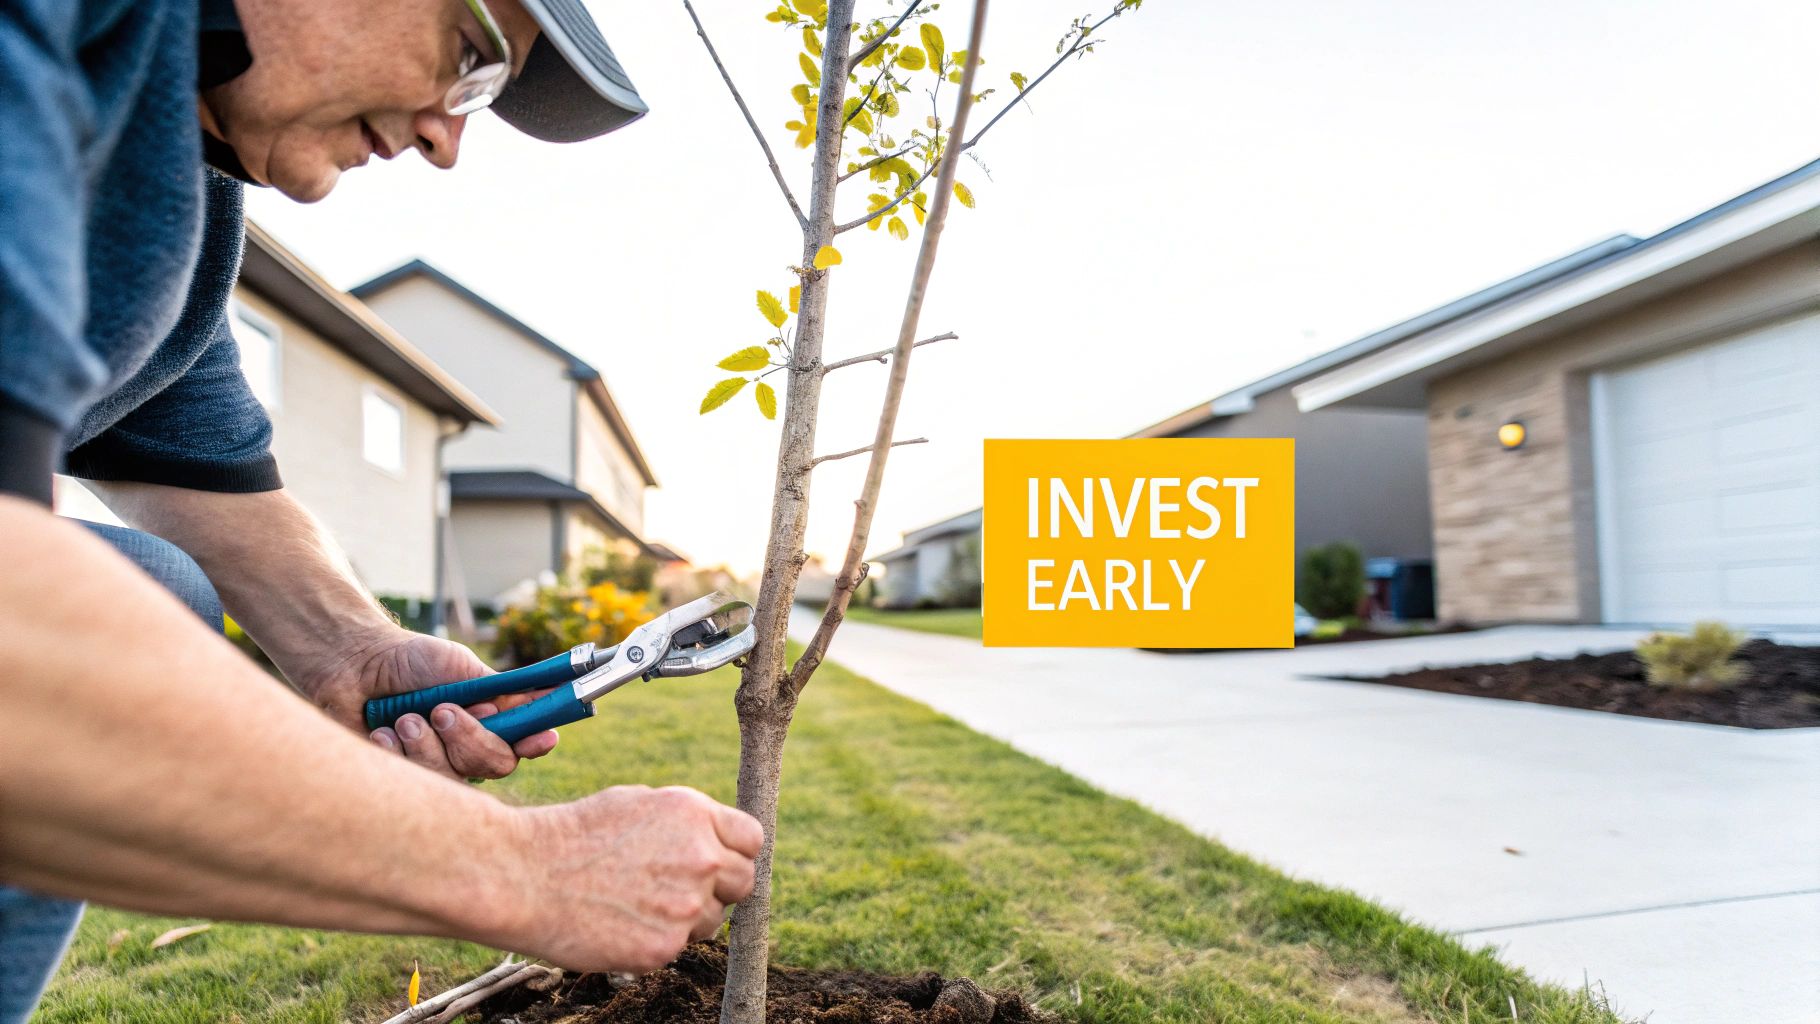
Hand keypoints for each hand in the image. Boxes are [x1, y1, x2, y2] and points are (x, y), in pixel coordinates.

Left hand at [301, 629, 558, 779]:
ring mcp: (435, 768)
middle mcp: (467, 750)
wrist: (354, 665)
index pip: (524, 743)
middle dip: (470, 738)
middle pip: (495, 765)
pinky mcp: (401, 781)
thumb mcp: (464, 669)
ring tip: (403, 719)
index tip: (538, 740)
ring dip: (427, 745)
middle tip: (441, 711)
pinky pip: (412, 784)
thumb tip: (550, 695)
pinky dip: (397, 753)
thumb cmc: (410, 662)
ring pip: (453, 779)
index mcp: (490, 721)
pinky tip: (382, 734)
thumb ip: (503, 690)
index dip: (535, 744)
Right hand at [489, 786, 763, 972]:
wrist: (525, 875)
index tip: (719, 861)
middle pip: (744, 882)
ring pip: (712, 920)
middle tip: (680, 890)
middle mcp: (701, 858)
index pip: (751, 839)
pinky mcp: (665, 947)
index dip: (735, 852)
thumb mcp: (638, 803)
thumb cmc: (574, 835)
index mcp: (695, 814)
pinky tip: (622, 924)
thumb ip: (686, 823)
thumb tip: (716, 838)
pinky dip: (657, 941)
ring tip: (637, 904)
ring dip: (687, 918)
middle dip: (720, 888)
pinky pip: (679, 947)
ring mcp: (686, 905)